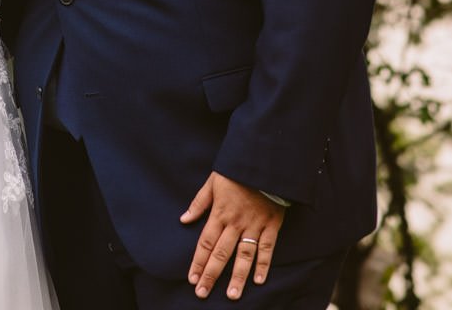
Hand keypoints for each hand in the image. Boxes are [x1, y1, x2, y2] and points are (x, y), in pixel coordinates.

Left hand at [180, 172, 284, 299]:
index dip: (198, 262)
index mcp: (219, 212)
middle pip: (221, 253)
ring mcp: (254, 225)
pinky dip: (263, 264)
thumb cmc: (236, 170)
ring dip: (237, 276)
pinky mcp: (271, 224)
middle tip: (203, 293)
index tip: (192, 279)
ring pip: (244, 255)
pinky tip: (258, 280)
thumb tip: (184, 219)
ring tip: (231, 295)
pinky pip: (267, 248)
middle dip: (211, 275)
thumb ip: (199, 202)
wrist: (263, 161)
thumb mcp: (213, 181)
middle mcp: (235, 222)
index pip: (206, 242)